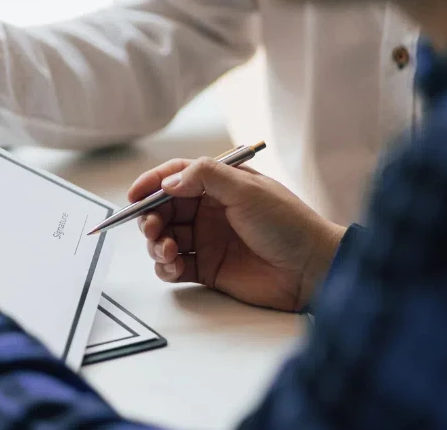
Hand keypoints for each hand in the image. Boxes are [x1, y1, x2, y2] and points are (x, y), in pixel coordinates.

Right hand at [129, 157, 345, 311]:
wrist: (312, 269)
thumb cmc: (288, 224)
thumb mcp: (247, 189)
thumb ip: (205, 177)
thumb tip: (168, 181)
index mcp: (219, 186)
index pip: (176, 177)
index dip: (152, 184)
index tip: (134, 196)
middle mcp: (210, 212)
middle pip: (163, 210)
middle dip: (149, 218)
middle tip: (151, 228)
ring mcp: (207, 241)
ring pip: (164, 238)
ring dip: (156, 243)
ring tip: (168, 250)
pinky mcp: (208, 269)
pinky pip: (173, 266)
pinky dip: (165, 266)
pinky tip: (174, 266)